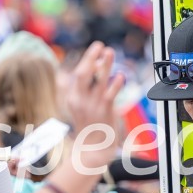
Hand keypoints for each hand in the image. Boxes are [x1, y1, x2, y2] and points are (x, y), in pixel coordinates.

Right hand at [66, 42, 123, 169]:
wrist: (93, 148)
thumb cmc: (91, 124)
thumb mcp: (84, 104)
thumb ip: (91, 86)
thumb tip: (101, 64)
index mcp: (72, 98)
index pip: (78, 74)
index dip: (87, 59)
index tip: (96, 48)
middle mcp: (80, 101)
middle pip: (82, 74)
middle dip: (90, 57)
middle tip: (100, 45)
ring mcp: (91, 106)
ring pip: (98, 81)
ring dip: (105, 65)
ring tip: (110, 52)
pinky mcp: (104, 112)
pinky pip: (110, 95)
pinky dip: (116, 84)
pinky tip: (121, 76)